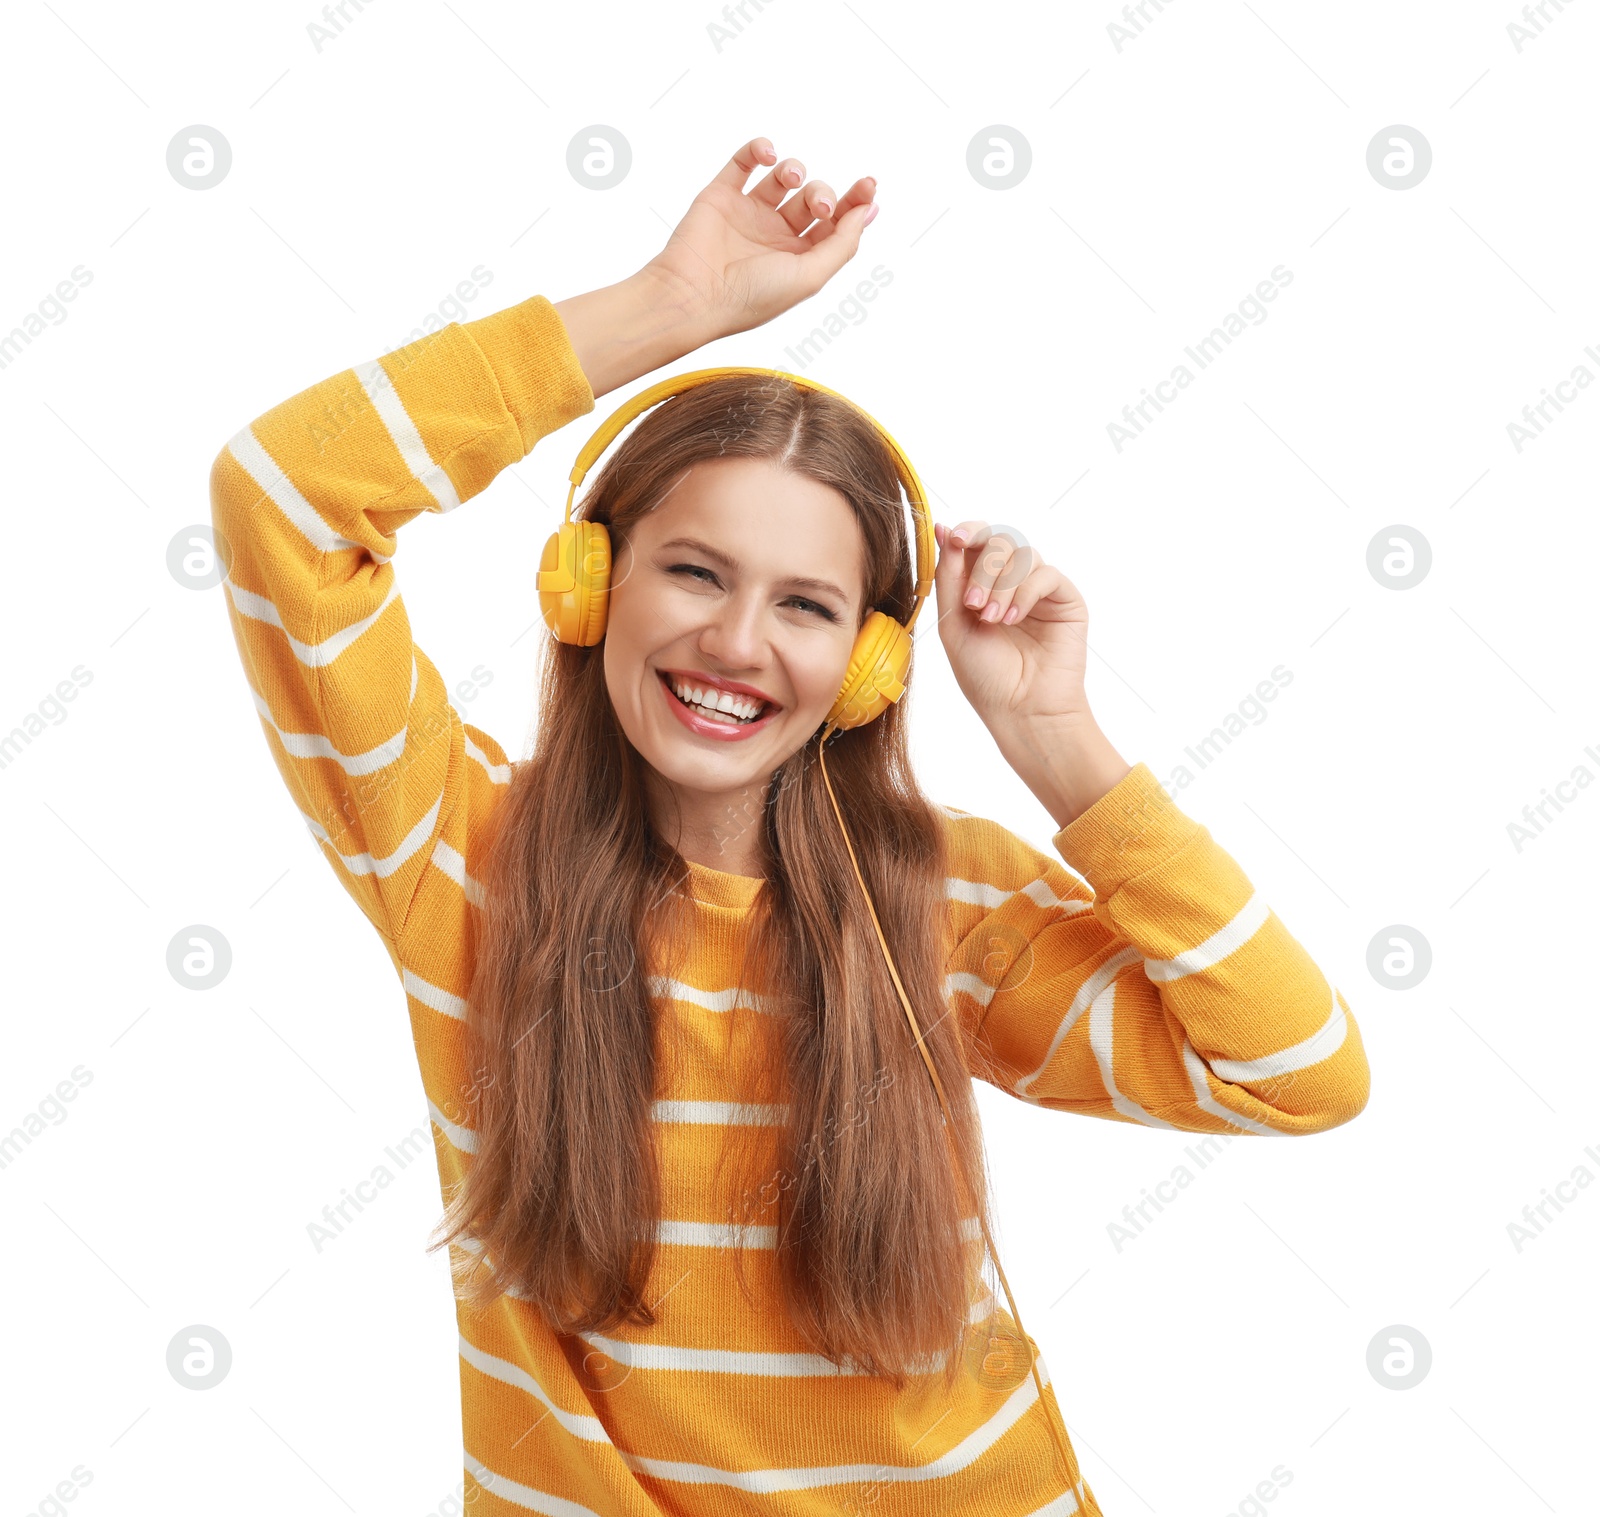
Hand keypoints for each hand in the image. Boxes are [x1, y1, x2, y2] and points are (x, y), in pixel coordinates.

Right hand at [643, 136, 878, 341]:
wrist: (695, 294)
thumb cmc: (751, 296)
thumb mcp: (811, 276)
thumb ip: (843, 243)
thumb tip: (870, 211)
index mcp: (798, 259)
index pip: (834, 224)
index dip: (854, 203)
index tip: (869, 186)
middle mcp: (775, 236)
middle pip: (812, 198)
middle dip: (822, 194)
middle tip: (817, 205)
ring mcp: (748, 214)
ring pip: (783, 177)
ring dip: (794, 169)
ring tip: (791, 178)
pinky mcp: (721, 195)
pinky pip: (744, 161)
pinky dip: (759, 149)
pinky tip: (768, 154)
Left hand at [932, 520, 1131, 828]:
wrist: (1021, 711)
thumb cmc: (986, 676)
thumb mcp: (953, 623)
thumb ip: (949, 577)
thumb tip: (945, 529)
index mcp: (981, 585)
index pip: (977, 542)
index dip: (966, 532)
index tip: (953, 537)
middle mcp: (1011, 583)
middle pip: (999, 541)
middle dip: (981, 568)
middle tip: (972, 605)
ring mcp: (1039, 590)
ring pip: (1021, 555)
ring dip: (1000, 585)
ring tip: (991, 620)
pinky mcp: (1065, 599)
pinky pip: (1045, 574)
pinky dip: (1024, 592)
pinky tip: (1012, 619)